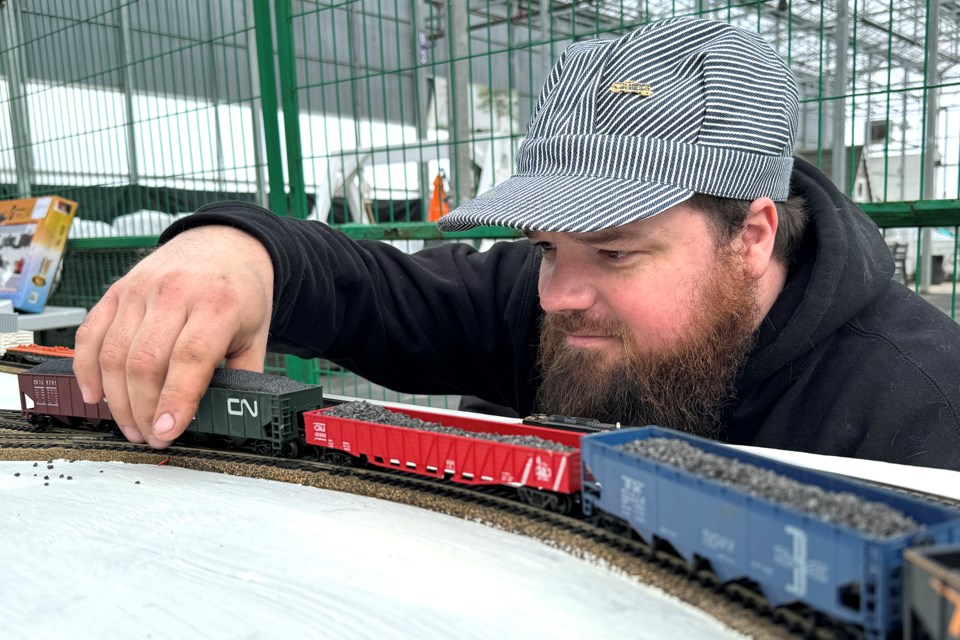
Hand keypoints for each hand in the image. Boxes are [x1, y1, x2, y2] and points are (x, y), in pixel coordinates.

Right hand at [74, 225, 273, 448]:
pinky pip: (91, 333)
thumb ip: (244, 375)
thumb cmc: (240, 291)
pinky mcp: (118, 290)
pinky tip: (96, 396)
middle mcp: (175, 293)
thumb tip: (231, 417)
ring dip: (117, 400)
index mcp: (217, 304)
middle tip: (151, 436)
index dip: (174, 400)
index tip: (166, 432)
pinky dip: (86, 369)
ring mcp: (141, 290)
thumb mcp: (257, 333)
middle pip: (145, 361)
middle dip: (143, 409)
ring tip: (131, 425)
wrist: (225, 243)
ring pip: (114, 353)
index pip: (189, 357)